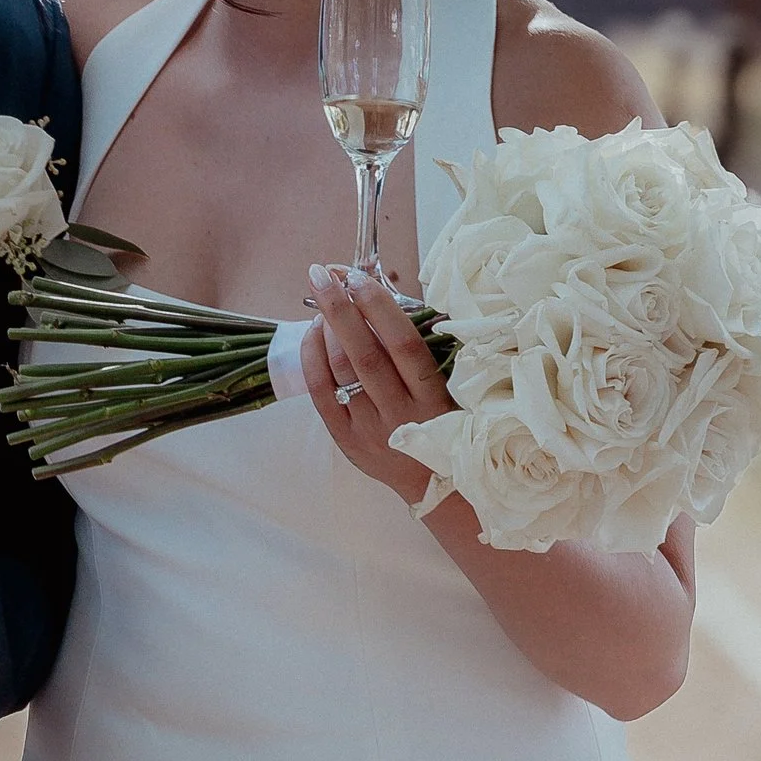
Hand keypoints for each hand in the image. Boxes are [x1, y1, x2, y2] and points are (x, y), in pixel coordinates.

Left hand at [301, 264, 449, 504]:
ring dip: (328, 330)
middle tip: (323, 274)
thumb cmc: (446, 423)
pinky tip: (313, 334)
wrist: (436, 486)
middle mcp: (400, 415)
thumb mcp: (447, 388)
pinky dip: (313, 360)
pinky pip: (322, 396)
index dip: (380, 308)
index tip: (360, 277)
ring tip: (323, 301)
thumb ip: (419, 350)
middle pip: (365, 355)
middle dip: (341, 309)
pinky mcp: (348, 442)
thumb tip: (381, 298)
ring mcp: (371, 430)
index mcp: (433, 397)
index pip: (403, 345)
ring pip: (342, 374)